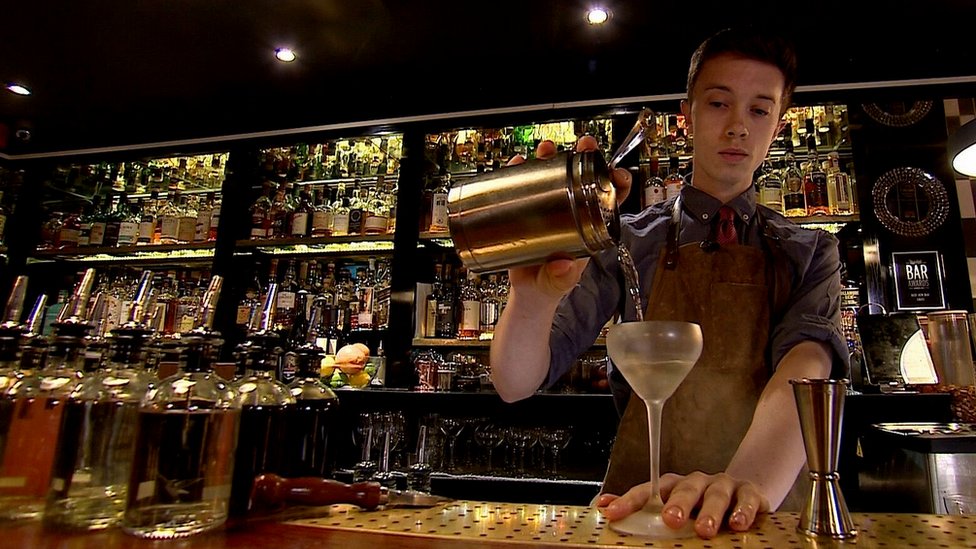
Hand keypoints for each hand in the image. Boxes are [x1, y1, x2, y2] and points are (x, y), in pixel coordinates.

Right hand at [503, 136, 631, 301]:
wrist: (526, 291)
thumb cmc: (549, 286)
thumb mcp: (557, 285)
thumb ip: (561, 280)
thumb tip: (563, 267)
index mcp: (589, 227)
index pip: (610, 200)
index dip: (617, 183)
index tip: (617, 173)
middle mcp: (572, 212)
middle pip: (583, 178)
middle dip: (585, 157)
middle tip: (583, 145)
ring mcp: (549, 207)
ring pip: (554, 175)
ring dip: (552, 158)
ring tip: (546, 149)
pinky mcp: (527, 207)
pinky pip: (525, 184)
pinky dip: (521, 170)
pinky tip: (518, 162)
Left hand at [595, 472, 770, 538]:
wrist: (746, 492)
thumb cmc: (702, 503)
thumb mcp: (672, 505)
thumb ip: (641, 507)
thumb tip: (601, 504)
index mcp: (673, 485)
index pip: (649, 491)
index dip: (630, 500)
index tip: (612, 512)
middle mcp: (696, 482)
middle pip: (684, 489)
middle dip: (676, 504)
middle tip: (670, 519)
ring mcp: (723, 486)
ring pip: (715, 496)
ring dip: (710, 512)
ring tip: (704, 530)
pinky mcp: (750, 493)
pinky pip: (747, 500)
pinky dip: (743, 512)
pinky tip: (738, 525)